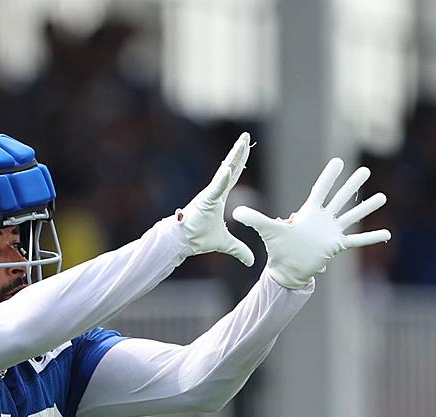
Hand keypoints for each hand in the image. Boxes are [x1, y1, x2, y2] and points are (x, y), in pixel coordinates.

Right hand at [178, 133, 254, 266]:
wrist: (183, 242)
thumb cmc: (199, 238)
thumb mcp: (226, 244)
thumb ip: (239, 249)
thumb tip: (252, 261)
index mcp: (220, 197)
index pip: (233, 175)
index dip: (241, 161)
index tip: (247, 146)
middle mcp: (215, 191)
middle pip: (230, 167)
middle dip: (239, 152)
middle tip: (246, 136)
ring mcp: (210, 194)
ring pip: (225, 172)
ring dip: (233, 157)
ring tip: (242, 143)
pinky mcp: (204, 200)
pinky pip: (216, 187)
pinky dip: (222, 178)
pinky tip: (229, 167)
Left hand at [232, 158, 388, 288]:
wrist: (287, 270)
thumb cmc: (278, 250)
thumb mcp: (267, 230)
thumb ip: (254, 219)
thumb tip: (235, 210)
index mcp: (309, 213)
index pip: (321, 190)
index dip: (329, 176)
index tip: (338, 161)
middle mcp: (323, 220)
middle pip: (340, 198)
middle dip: (353, 185)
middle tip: (365, 171)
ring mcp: (331, 232)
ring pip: (352, 216)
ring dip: (367, 207)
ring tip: (382, 197)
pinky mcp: (336, 246)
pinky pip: (357, 241)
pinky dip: (371, 238)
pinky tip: (387, 234)